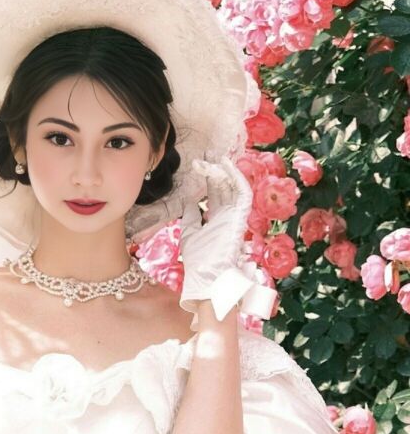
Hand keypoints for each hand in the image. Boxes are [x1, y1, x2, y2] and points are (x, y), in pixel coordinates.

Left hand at [179, 154, 254, 322]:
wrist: (206, 279)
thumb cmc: (198, 263)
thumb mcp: (189, 234)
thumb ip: (191, 217)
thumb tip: (189, 200)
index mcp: (216, 220)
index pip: (214, 194)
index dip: (208, 178)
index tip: (198, 164)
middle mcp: (227, 216)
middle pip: (224, 188)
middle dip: (216, 170)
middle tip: (206, 153)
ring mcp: (235, 217)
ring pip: (233, 188)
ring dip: (225, 172)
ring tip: (214, 157)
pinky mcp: (240, 219)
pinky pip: (243, 195)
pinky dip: (237, 179)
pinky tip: (227, 166)